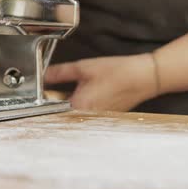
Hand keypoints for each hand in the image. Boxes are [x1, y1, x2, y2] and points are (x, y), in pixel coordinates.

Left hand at [45, 54, 159, 111]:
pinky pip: (87, 114)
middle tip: (61, 87)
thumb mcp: (83, 68)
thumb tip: (43, 76)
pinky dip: (85, 105)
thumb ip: (60, 73)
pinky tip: (94, 93)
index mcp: (79, 107)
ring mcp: (97, 120)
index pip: (52, 110)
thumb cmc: (118, 72)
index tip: (44, 91)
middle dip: (58, 102)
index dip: (46, 100)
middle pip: (63, 114)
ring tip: (84, 90)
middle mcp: (87, 119)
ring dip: (72, 104)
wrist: (144, 77)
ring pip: (75, 115)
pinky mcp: (104, 118)